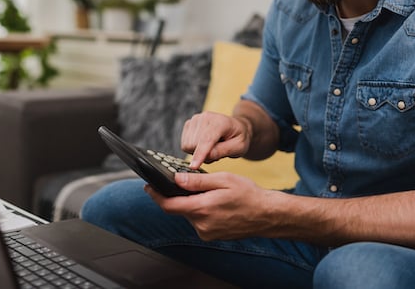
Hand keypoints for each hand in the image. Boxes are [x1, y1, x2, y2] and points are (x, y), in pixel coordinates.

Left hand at [145, 171, 272, 240]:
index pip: (169, 205)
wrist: (266, 215)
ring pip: (189, 214)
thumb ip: (197, 181)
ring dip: (193, 203)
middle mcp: (202, 224)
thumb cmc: (248, 194)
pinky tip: (215, 203)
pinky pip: (199, 221)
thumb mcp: (223, 180)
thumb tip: (176, 178)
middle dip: (180, 195)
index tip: (148, 187)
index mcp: (202, 209)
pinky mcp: (211, 236)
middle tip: (190, 183)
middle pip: (179, 208)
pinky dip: (201, 210)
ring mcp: (206, 233)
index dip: (156, 196)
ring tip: (211, 193)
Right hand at [181, 111, 252, 168]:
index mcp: (220, 122)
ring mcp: (195, 119)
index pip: (206, 139)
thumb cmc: (238, 138)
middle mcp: (205, 117)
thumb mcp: (239, 147)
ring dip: (198, 153)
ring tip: (212, 148)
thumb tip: (207, 156)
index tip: (193, 167)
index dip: (199, 154)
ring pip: (187, 146)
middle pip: (193, 145)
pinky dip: (193, 149)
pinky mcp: (189, 124)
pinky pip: (184, 144)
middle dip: (203, 155)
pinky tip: (205, 145)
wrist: (235, 126)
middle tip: (217, 153)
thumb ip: (223, 151)